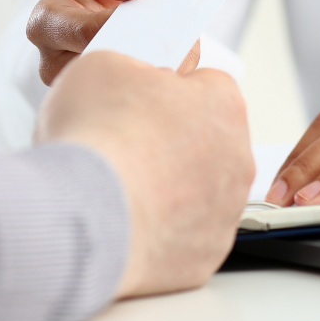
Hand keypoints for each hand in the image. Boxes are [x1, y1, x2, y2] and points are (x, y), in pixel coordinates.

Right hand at [26, 0, 199, 85]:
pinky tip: (187, 58)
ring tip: (187, 45)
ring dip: (161, 67)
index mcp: (47, 23)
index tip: (155, 15)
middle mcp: (55, 63)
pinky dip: (168, 79)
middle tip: (180, 36)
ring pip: (124, 90)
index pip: (85, 33)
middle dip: (145, 51)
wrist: (117, 5)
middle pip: (104, 68)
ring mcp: (81, 89)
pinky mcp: (109, 102)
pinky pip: (140, 99)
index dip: (124, 25)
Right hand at [35, 50, 253, 298]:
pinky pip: (184, 238)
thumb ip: (130, 67)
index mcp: (222, 104)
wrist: (82, 215)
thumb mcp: (103, 65)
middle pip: (205, 142)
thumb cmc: (97, 139)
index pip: (205, 87)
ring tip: (120, 189)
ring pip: (198, 193)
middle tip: (125, 148)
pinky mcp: (204, 255)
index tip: (139, 103)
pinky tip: (125, 223)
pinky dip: (159, 233)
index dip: (165, 93)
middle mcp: (237, 158)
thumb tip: (130, 77)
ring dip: (168, 191)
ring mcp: (224, 211)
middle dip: (171, 144)